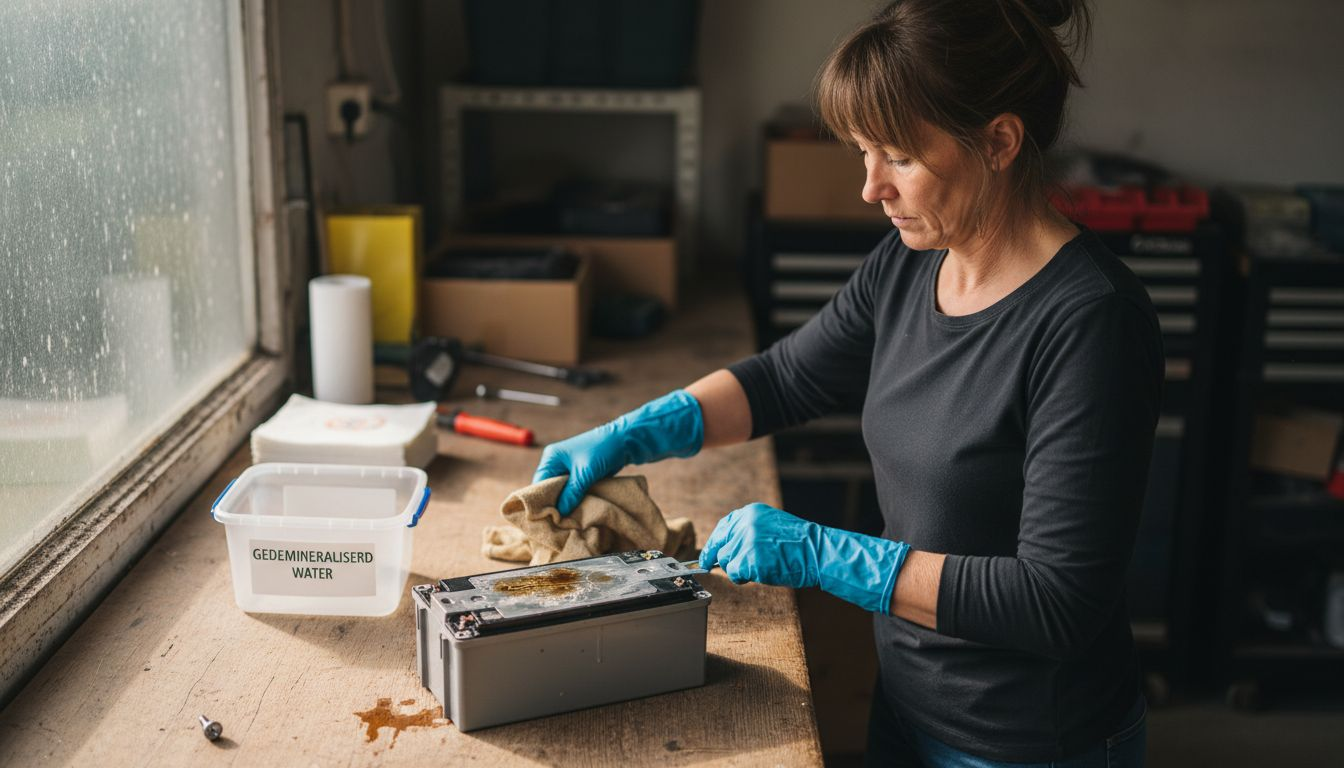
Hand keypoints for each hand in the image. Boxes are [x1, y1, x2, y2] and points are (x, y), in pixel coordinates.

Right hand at [533, 389, 703, 514]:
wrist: (625, 440)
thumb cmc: (602, 451)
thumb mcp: (585, 474)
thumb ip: (571, 493)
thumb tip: (560, 513)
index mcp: (551, 458)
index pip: (539, 484)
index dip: (541, 502)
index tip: (545, 520)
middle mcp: (557, 463)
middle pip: (550, 489)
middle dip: (555, 504)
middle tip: (557, 523)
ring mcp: (569, 468)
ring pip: (563, 491)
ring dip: (566, 503)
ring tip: (567, 521)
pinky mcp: (581, 474)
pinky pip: (574, 491)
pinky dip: (575, 500)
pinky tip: (577, 512)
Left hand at [698, 502, 909, 613]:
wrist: (816, 552)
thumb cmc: (798, 544)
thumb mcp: (771, 526)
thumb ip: (749, 530)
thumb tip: (728, 546)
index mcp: (750, 513)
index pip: (723, 527)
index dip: (714, 542)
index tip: (708, 554)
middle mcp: (744, 524)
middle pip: (721, 546)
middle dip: (719, 559)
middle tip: (714, 567)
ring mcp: (745, 542)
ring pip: (725, 562)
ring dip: (737, 569)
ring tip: (758, 568)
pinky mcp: (747, 560)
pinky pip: (734, 574)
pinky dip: (743, 578)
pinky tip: (759, 574)